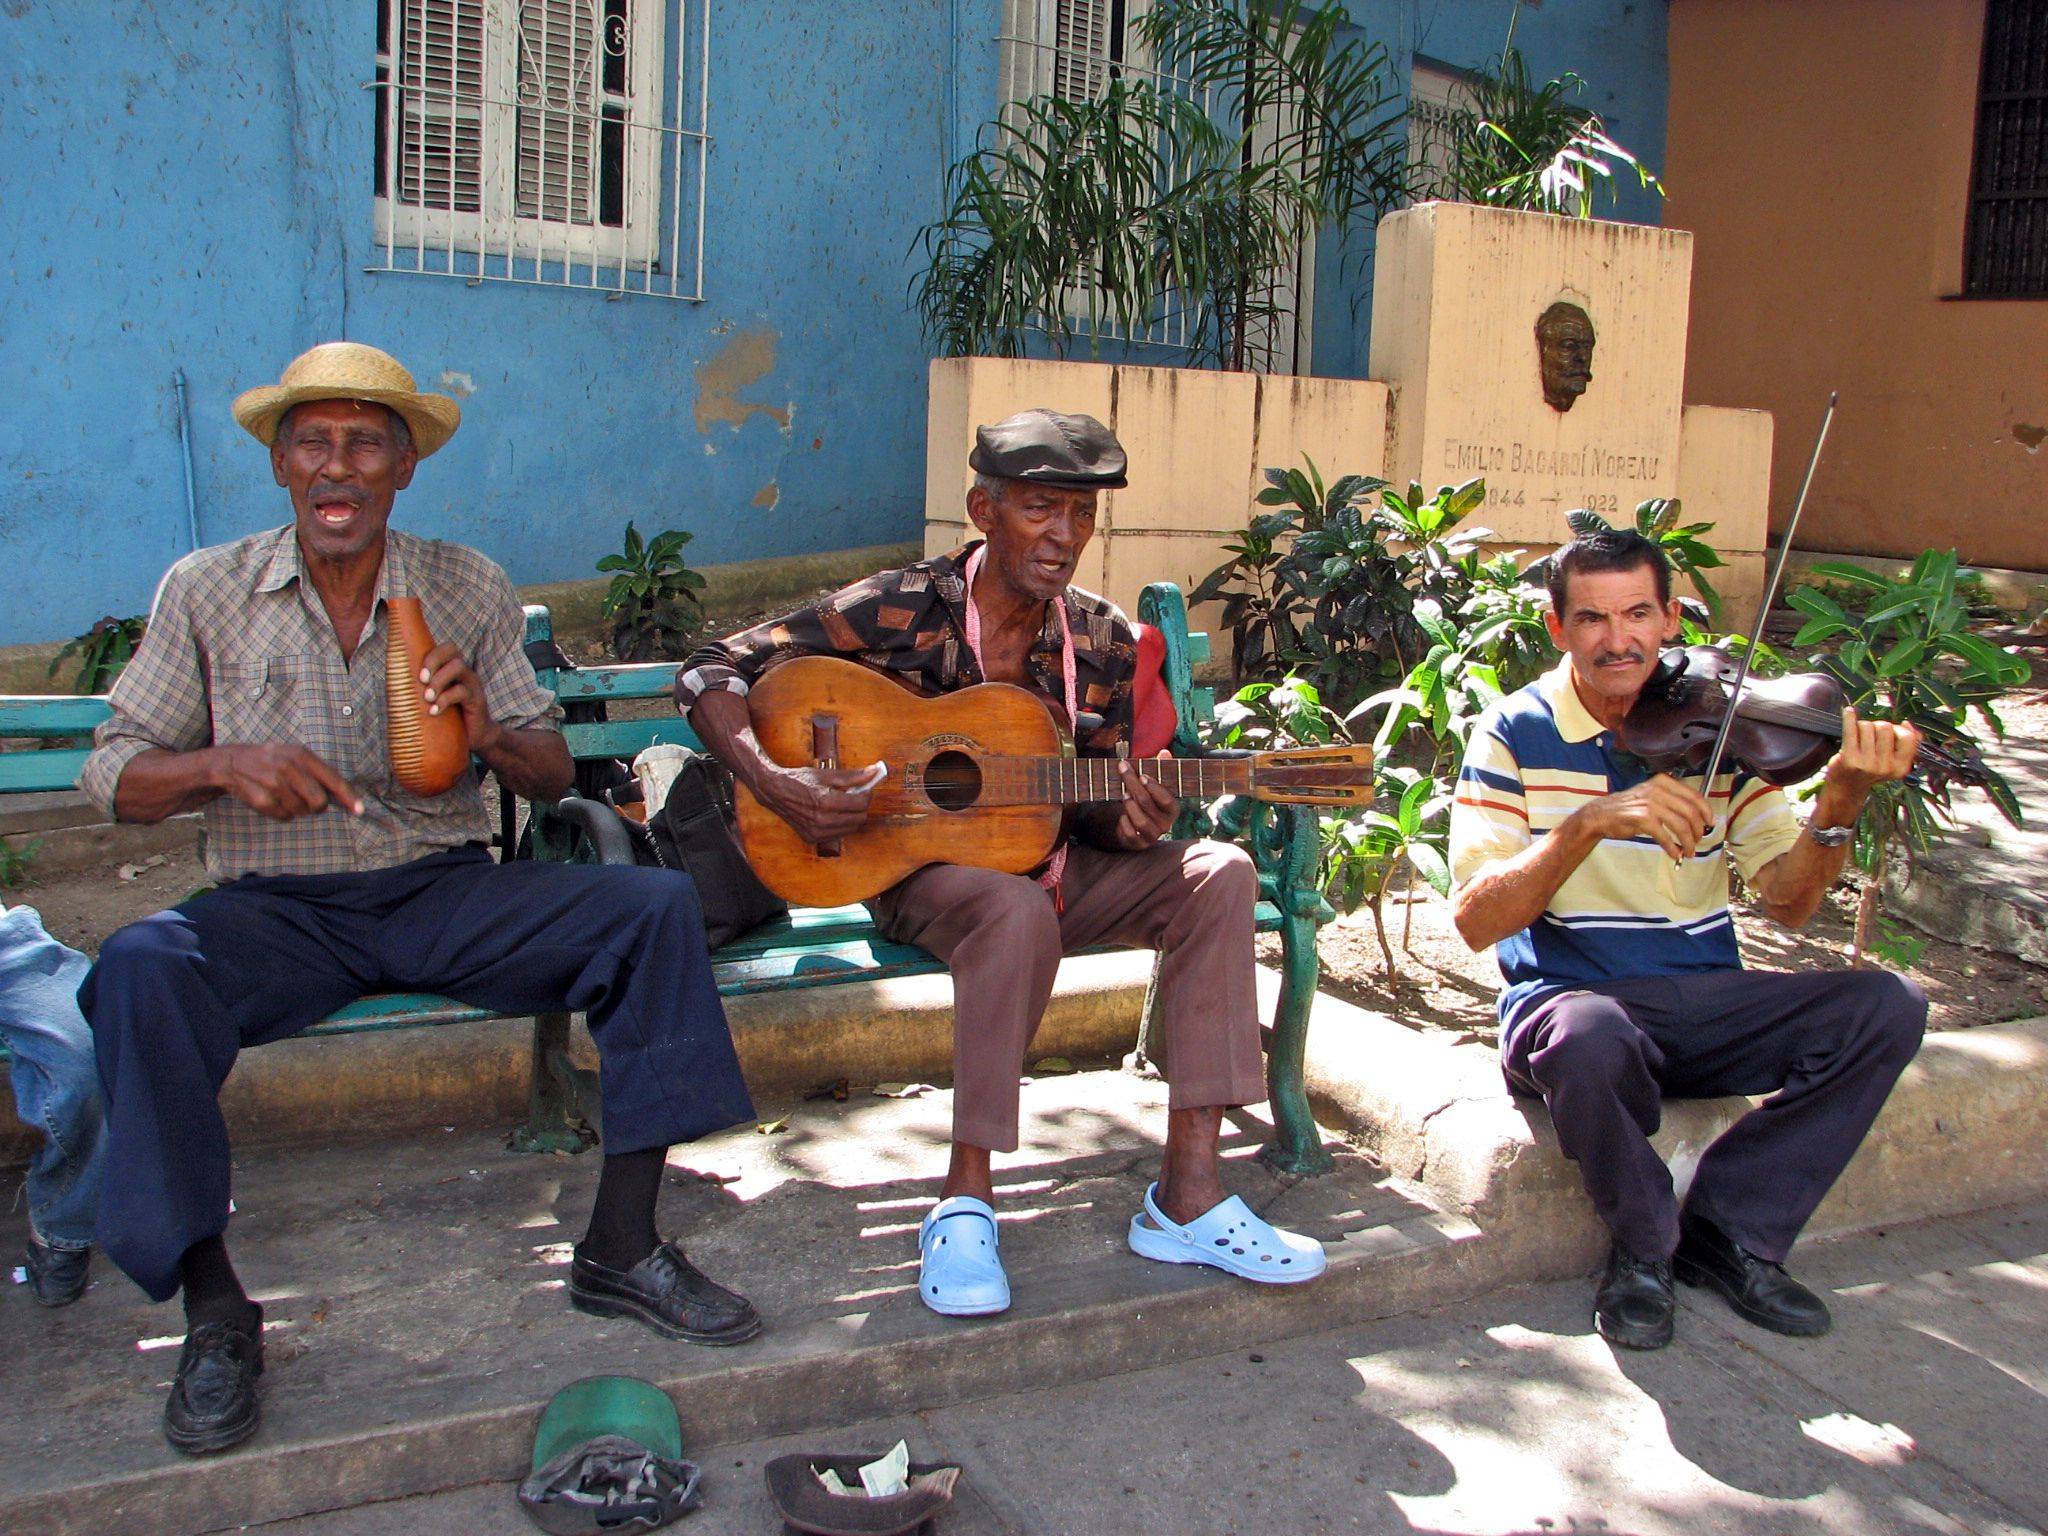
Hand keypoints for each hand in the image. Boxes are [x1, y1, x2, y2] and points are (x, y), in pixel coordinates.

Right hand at [217, 743, 362, 820]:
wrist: (232, 762)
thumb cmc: (270, 760)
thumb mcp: (294, 756)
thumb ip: (317, 772)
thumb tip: (342, 795)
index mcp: (301, 755)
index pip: (333, 779)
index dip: (348, 797)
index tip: (359, 810)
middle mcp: (288, 768)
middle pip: (318, 801)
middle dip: (318, 807)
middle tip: (311, 804)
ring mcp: (273, 784)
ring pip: (301, 811)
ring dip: (297, 809)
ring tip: (284, 796)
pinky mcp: (262, 799)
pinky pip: (284, 816)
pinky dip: (282, 813)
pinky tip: (272, 799)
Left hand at [419, 641, 495, 751]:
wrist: (476, 736)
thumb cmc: (450, 717)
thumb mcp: (435, 699)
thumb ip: (421, 689)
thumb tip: (392, 685)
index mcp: (453, 669)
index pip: (446, 648)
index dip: (431, 654)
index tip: (418, 674)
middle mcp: (465, 672)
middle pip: (452, 650)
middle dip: (433, 661)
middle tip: (421, 680)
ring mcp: (473, 684)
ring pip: (458, 667)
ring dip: (438, 681)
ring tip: (427, 698)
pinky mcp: (477, 700)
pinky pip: (463, 691)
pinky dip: (445, 700)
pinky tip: (434, 711)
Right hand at [762, 762, 882, 844]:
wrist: (775, 792)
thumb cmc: (800, 780)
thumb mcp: (827, 774)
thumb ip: (853, 776)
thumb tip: (875, 772)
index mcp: (825, 801)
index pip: (861, 803)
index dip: (867, 794)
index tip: (866, 788)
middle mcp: (821, 820)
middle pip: (859, 819)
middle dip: (861, 806)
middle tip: (856, 795)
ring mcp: (816, 832)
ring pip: (851, 829)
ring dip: (852, 816)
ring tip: (842, 804)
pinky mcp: (812, 838)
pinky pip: (838, 834)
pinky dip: (841, 824)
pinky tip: (833, 813)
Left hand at [1111, 751, 1177, 849]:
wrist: (1134, 822)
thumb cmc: (1146, 798)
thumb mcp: (1153, 783)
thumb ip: (1160, 768)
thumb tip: (1165, 752)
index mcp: (1172, 810)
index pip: (1167, 800)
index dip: (1155, 788)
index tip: (1142, 775)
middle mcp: (1165, 825)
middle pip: (1149, 806)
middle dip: (1134, 786)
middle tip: (1124, 771)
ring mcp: (1152, 836)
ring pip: (1141, 822)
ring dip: (1130, 806)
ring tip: (1123, 794)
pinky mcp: (1138, 844)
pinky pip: (1130, 835)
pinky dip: (1124, 824)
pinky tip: (1121, 816)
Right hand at [1581, 772, 1712, 861]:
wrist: (1601, 815)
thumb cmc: (1628, 808)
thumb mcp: (1651, 796)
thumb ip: (1672, 801)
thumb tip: (1696, 818)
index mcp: (1663, 782)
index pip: (1694, 795)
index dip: (1706, 811)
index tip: (1710, 824)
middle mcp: (1658, 790)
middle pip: (1690, 812)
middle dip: (1698, 831)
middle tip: (1697, 842)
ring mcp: (1650, 804)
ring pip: (1681, 826)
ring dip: (1688, 842)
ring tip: (1688, 851)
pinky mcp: (1643, 819)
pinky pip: (1665, 837)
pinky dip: (1673, 848)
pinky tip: (1674, 854)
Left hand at [1823, 706, 1920, 798]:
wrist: (1846, 788)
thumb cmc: (1870, 770)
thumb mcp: (1893, 762)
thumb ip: (1907, 745)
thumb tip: (1907, 723)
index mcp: (1901, 768)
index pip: (1908, 738)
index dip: (1899, 730)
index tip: (1890, 731)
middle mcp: (1886, 767)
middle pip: (1886, 727)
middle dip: (1877, 726)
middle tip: (1869, 736)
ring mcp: (1867, 764)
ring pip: (1868, 726)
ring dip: (1861, 727)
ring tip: (1858, 739)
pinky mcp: (1849, 759)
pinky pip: (1851, 729)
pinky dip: (1849, 718)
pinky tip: (1848, 712)